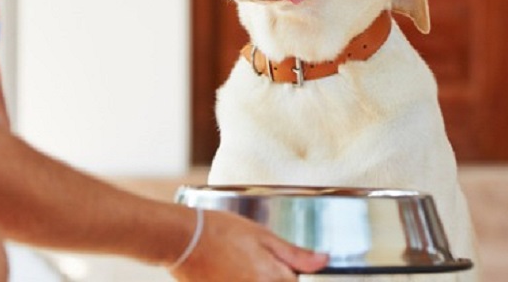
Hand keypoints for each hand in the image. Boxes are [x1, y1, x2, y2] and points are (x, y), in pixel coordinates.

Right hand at [169, 210, 327, 280]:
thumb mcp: (262, 235)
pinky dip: (242, 277)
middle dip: (277, 275)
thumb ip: (295, 254)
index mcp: (273, 278)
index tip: (286, 266)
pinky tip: (233, 268)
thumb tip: (325, 261)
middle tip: (256, 259)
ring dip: (261, 277)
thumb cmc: (221, 231)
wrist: (182, 240)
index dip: (295, 275)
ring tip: (242, 262)